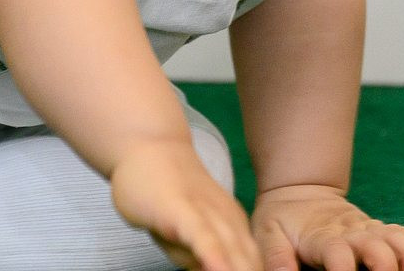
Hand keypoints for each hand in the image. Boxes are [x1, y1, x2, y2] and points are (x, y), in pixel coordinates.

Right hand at [109, 137, 262, 270]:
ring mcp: (208, 214)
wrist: (149, 145)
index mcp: (235, 230)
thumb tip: (210, 270)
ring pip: (233, 254)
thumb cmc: (166, 198)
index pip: (254, 266)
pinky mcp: (184, 210)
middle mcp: (229, 223)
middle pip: (250, 264)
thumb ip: (200, 259)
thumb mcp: (185, 239)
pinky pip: (203, 238)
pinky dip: (215, 258)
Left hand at [251, 185, 403, 270]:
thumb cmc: (282, 220)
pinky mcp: (383, 233)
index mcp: (323, 237)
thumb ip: (275, 255)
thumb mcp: (268, 233)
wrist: (300, 191)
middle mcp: (353, 233)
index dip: (343, 270)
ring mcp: (371, 232)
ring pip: (401, 239)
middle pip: (377, 247)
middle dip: (387, 267)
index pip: (337, 253)